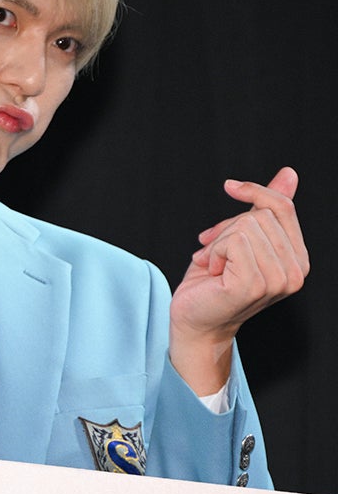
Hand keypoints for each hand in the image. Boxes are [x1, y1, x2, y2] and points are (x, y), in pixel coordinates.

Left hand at [169, 167, 308, 394]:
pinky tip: (211, 272)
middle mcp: (296, 271)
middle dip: (228, 227)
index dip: (255, 191)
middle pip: (260, 215)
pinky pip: (233, 242)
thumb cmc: (214, 280)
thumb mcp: (240, 238)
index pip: (284, 207)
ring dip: (218, 242)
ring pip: (245, 226)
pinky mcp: (254, 285)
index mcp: (298, 259)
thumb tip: (289, 173)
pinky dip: (213, 251)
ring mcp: (278, 280)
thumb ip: (266, 209)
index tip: (230, 187)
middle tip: (214, 252)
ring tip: (213, 264)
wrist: (195, 319)